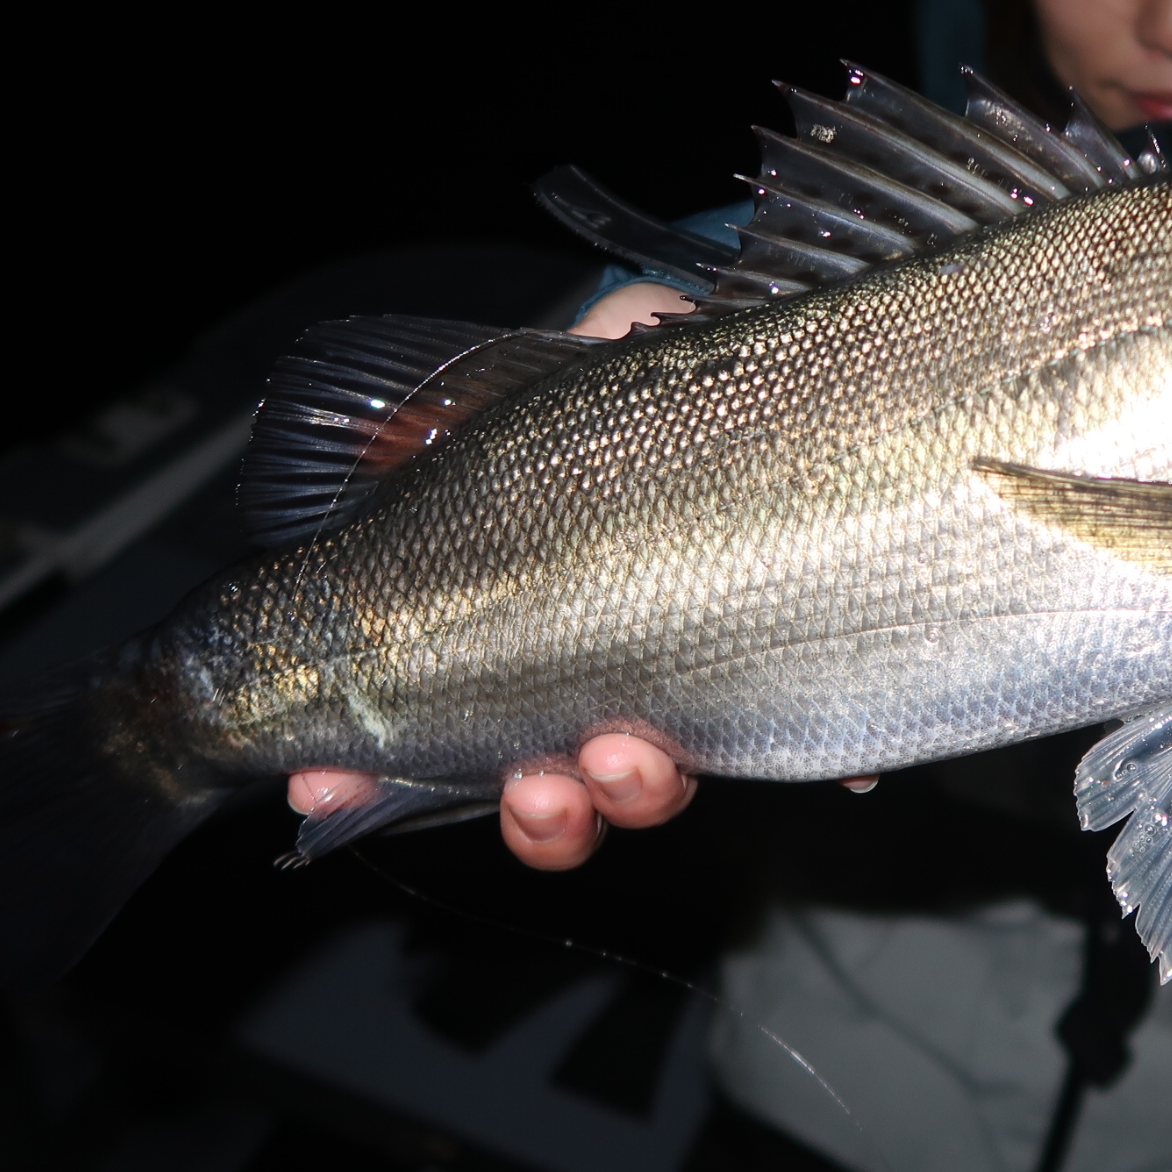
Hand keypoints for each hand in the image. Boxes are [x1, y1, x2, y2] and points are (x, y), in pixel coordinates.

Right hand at [284, 285, 877, 870]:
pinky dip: (831, 766)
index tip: (324, 784)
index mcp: (525, 623)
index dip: (365, 771)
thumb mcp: (573, 367)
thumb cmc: (672, 372)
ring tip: (631, 760)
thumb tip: (406, 434)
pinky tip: (846, 769)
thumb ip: (483, 400)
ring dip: (633, 796)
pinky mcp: (809, 675)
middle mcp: (608, 669)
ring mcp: (702, 682)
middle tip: (534, 787)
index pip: (433, 720)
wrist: (805, 362)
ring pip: (655, 785)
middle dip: (533, 810)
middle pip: (551, 786)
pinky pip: (816, 745)